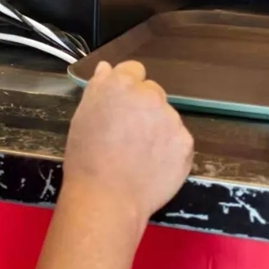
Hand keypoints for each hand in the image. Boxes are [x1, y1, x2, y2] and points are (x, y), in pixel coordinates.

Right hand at [63, 61, 193, 228]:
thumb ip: (99, 87)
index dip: (127, 88)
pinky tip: (153, 165)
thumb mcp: (82, 116)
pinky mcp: (186, 142)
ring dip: (157, 128)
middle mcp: (150, 94)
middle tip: (128, 134)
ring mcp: (171, 118)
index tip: (121, 106)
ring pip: (166, 117)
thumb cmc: (87, 159)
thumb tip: (107, 68)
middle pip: (152, 92)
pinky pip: (178, 139)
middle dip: (144, 107)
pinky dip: (169, 149)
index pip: (134, 70)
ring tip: (139, 155)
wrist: (106, 200)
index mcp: (121, 84)